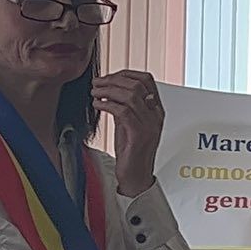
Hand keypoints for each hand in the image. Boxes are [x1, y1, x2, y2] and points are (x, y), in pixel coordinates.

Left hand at [93, 70, 163, 196]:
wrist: (136, 176)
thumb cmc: (132, 152)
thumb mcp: (128, 124)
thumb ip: (124, 107)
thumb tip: (110, 90)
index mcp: (156, 110)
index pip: (147, 79)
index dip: (125, 73)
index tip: (108, 76)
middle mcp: (155, 115)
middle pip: (137, 84)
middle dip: (113, 80)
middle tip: (97, 83)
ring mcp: (149, 124)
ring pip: (130, 95)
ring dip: (108, 90)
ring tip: (94, 92)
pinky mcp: (139, 134)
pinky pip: (123, 111)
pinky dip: (107, 105)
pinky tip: (97, 105)